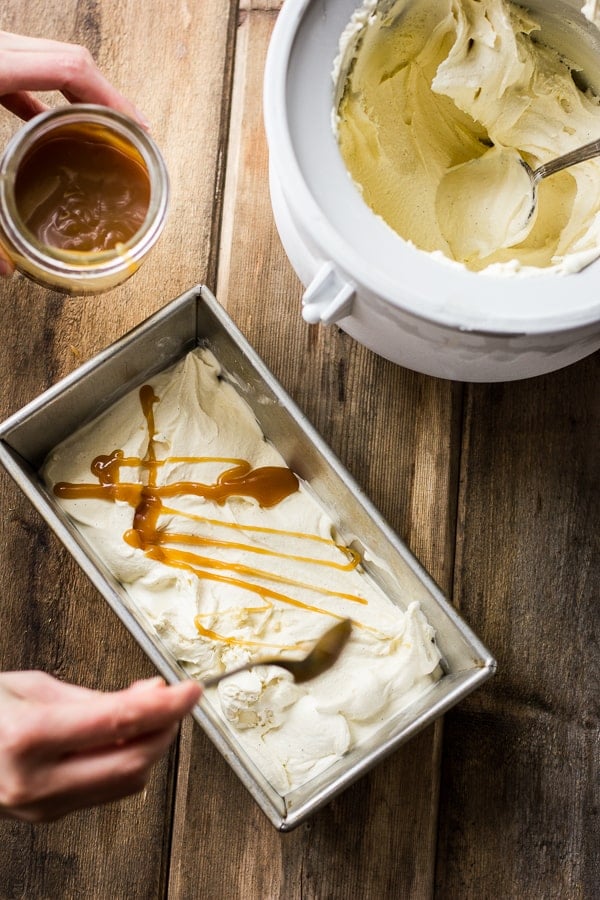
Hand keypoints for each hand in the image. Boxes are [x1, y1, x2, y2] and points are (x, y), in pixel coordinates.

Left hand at [0, 30, 149, 276]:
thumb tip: (4, 269)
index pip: (72, 68)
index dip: (114, 97)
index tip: (137, 126)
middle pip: (66, 58)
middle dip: (104, 96)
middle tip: (127, 133)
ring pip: (42, 59)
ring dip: (73, 93)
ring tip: (95, 129)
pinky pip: (13, 71)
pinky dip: (35, 94)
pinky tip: (41, 121)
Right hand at [0, 670, 200, 822]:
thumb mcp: (30, 686)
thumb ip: (93, 698)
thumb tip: (148, 697)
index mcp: (28, 737)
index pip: (120, 722)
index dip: (167, 705)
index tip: (190, 690)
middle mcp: (34, 780)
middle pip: (132, 762)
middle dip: (166, 729)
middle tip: (177, 700)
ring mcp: (39, 806)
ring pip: (125, 784)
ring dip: (151, 747)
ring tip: (152, 712)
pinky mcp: (45, 816)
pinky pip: (104, 793)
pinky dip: (127, 763)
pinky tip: (127, 738)